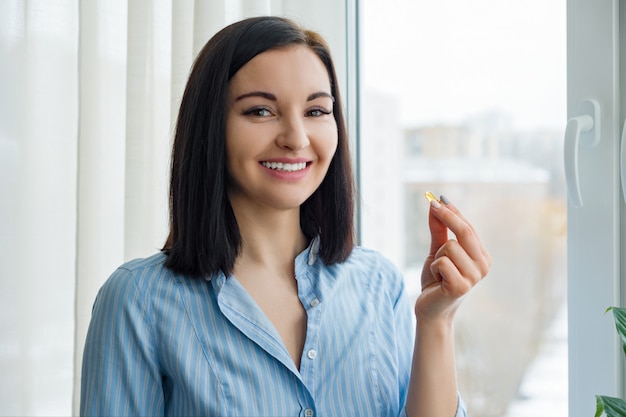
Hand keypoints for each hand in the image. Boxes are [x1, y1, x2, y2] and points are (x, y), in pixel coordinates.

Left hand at [416, 196, 490, 322]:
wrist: (430, 309)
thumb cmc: (436, 280)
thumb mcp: (437, 251)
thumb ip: (439, 229)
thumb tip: (436, 204)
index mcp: (481, 256)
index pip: (468, 228)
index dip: (453, 212)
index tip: (439, 198)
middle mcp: (483, 265)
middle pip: (464, 231)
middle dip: (447, 216)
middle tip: (432, 204)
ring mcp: (474, 277)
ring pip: (449, 246)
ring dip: (437, 257)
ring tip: (438, 272)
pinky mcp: (461, 286)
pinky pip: (441, 262)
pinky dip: (433, 269)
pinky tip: (438, 281)